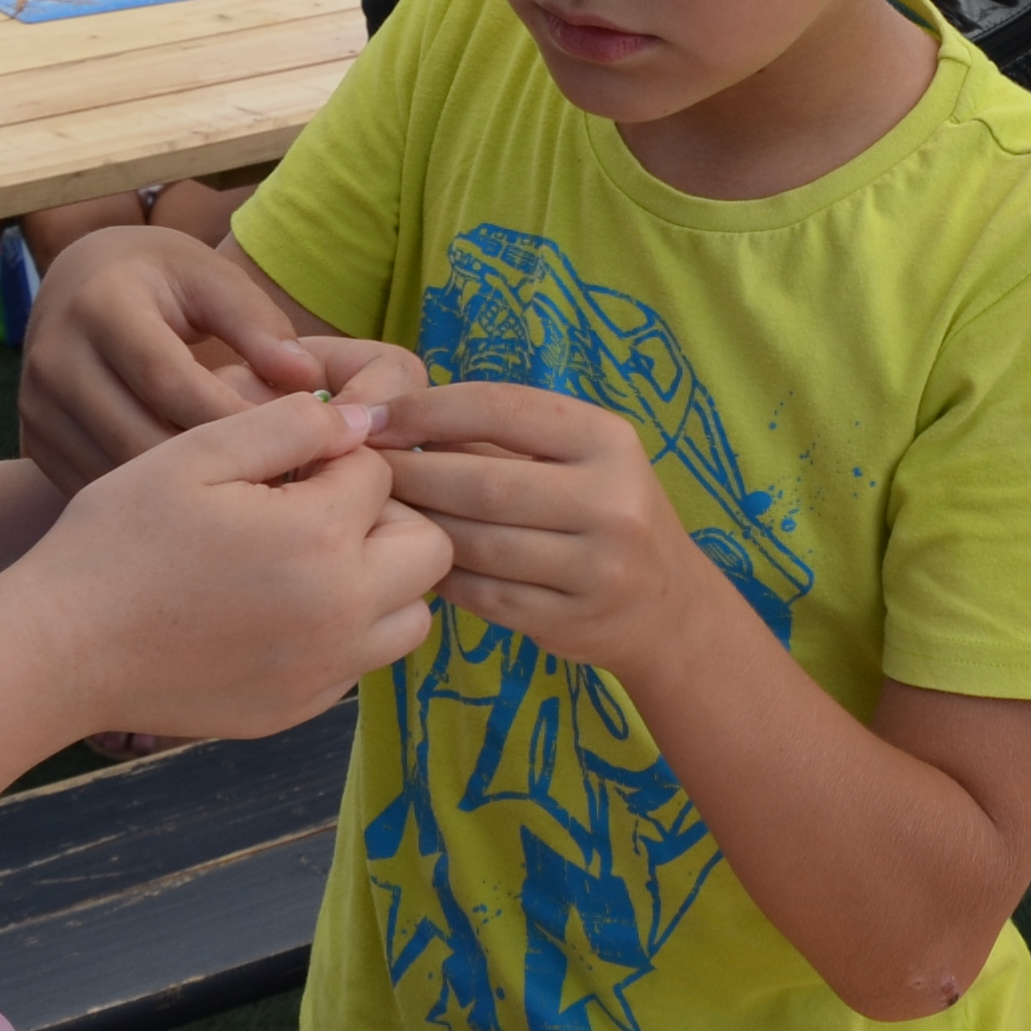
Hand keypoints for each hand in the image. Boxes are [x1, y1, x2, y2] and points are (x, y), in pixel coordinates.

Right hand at [1, 386, 450, 741]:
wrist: (58, 649)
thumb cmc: (119, 540)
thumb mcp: (197, 454)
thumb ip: (292, 425)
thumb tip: (361, 420)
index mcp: (322, 537)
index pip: (379, 473)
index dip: (335, 458)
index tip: (284, 467)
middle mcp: (343, 612)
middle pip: (428, 549)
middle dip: (385, 518)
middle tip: (313, 510)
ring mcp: (324, 672)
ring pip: (410, 617)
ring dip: (379, 581)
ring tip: (305, 561)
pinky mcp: (297, 710)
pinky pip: (358, 664)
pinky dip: (340, 634)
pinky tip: (272, 611)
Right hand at [17, 227, 393, 490]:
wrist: (80, 284)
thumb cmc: (164, 280)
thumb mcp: (211, 280)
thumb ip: (257, 325)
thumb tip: (305, 378)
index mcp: (99, 306)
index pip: (168, 379)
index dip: (232, 416)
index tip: (294, 444)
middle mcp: (54, 357)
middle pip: (137, 435)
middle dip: (214, 468)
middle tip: (280, 489)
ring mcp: (37, 407)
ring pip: (117, 473)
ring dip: (183, 495)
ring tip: (249, 501)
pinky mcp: (36, 443)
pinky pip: (98, 486)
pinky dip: (149, 504)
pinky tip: (201, 507)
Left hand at [367, 380, 719, 677]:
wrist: (668, 607)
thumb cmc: (607, 511)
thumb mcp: (582, 458)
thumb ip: (503, 437)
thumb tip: (399, 415)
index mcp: (609, 440)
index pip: (505, 409)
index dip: (430, 410)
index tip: (377, 418)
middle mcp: (612, 501)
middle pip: (482, 484)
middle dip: (411, 473)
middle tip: (362, 469)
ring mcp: (595, 568)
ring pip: (476, 544)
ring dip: (417, 526)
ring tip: (379, 512)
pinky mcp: (570, 621)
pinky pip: (482, 594)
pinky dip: (440, 574)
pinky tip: (414, 559)